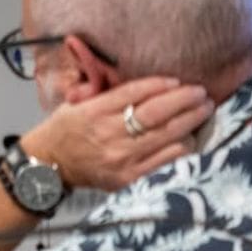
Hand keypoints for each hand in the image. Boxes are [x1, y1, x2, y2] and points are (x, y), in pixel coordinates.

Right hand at [22, 77, 212, 190]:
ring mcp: (120, 158)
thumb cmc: (63, 132)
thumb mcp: (74, 104)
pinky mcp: (128, 177)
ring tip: (203, 110)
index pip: (133, 93)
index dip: (159, 85)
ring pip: (166, 136)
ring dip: (190, 121)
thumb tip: (122, 73)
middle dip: (184, 100)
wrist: (47, 167)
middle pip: (155, 113)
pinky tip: (190, 137)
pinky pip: (165, 160)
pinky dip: (181, 147)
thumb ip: (100, 89)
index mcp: (93, 112)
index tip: (176, 80)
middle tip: (201, 92)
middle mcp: (108, 134)